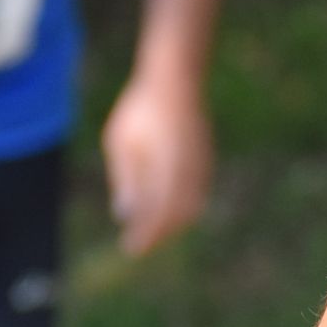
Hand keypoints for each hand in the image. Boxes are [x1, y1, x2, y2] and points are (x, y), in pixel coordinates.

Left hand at [101, 69, 213, 255]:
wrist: (176, 78)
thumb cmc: (141, 108)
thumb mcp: (122, 143)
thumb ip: (126, 179)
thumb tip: (126, 214)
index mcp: (168, 168)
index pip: (159, 213)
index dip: (146, 235)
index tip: (130, 249)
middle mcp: (190, 170)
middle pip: (179, 215)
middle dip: (160, 234)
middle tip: (139, 245)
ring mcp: (201, 164)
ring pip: (192, 205)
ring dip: (173, 222)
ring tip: (152, 230)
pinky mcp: (205, 157)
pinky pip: (197, 192)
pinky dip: (183, 207)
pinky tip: (168, 207)